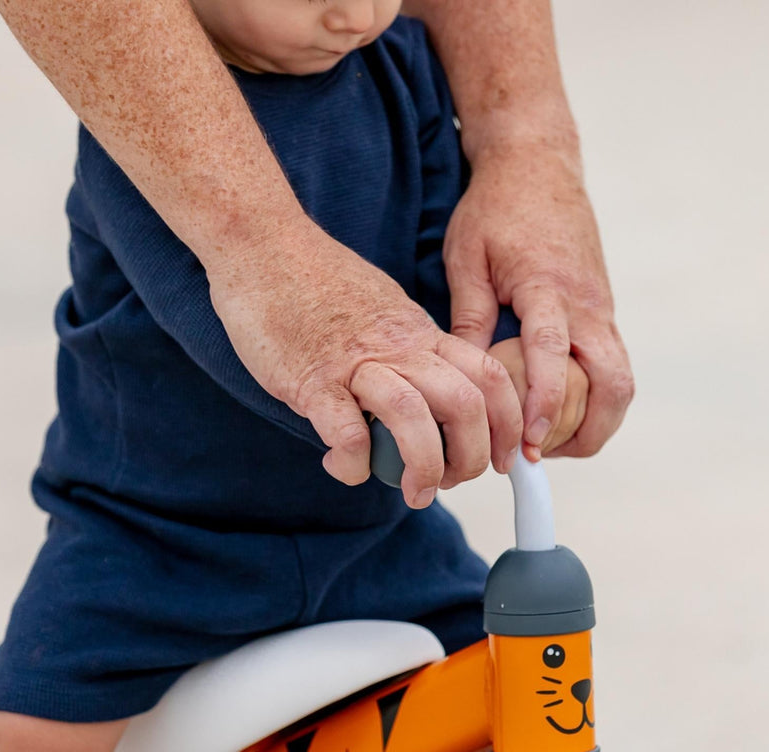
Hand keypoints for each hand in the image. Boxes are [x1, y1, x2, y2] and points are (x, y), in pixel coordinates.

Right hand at [204, 219, 521, 508]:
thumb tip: (421, 404)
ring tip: (415, 493)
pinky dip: (354, 464)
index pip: (488, 376)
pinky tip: (346, 468)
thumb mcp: (384, 312)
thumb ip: (406, 355)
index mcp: (420, 334)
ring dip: (424, 467)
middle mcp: (398, 347)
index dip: (507, 423)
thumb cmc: (314, 281)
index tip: (503, 456)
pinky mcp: (311, 379)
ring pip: (414, 416)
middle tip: (452, 483)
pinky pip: (347, 432)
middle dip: (471, 457)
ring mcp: (355, 362)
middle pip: (464, 403)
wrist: (261, 243)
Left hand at [444, 142, 633, 458]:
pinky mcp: (604, 312)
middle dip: (590, 431)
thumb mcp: (467, 258)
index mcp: (548, 286)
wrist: (539, 164)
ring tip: (552, 443)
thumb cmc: (496, 209)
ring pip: (621, 380)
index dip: (546, 403)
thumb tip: (465, 380)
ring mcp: (601, 309)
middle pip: (614, 382)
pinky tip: (560, 412)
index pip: (554, 355)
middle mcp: (586, 303)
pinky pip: (612, 366)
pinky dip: (595, 398)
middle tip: (546, 456)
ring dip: (597, 421)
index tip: (531, 442)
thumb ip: (469, 319)